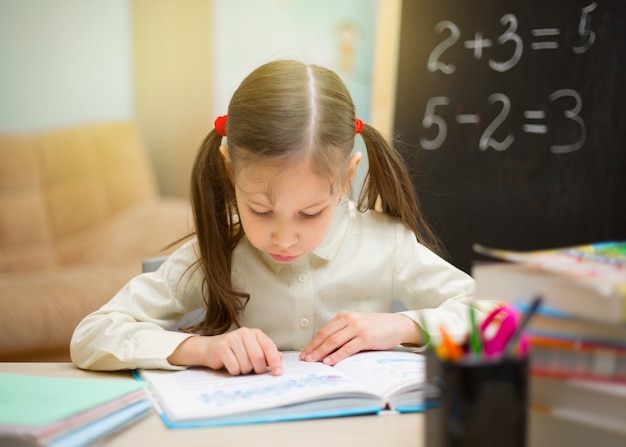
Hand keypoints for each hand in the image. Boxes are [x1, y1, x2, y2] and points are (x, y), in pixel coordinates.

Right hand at [168, 327, 282, 375]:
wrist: (211, 348)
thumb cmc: (236, 351)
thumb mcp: (252, 350)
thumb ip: (267, 354)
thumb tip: (280, 359)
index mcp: (255, 333)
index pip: (269, 347)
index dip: (275, 361)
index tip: (278, 373)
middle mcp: (244, 333)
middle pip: (258, 357)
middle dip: (258, 369)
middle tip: (254, 371)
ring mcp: (232, 339)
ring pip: (246, 364)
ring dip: (245, 371)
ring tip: (240, 366)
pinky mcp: (221, 348)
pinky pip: (234, 367)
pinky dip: (235, 372)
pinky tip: (231, 366)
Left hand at [299, 312, 420, 365]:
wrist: (396, 325)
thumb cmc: (376, 327)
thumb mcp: (357, 324)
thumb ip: (343, 332)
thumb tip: (325, 348)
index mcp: (344, 316)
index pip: (324, 330)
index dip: (313, 342)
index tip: (305, 352)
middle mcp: (349, 320)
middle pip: (326, 336)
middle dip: (313, 348)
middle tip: (305, 358)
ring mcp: (357, 328)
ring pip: (334, 341)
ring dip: (321, 353)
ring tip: (312, 361)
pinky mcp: (366, 338)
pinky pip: (347, 348)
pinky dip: (336, 356)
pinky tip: (329, 361)